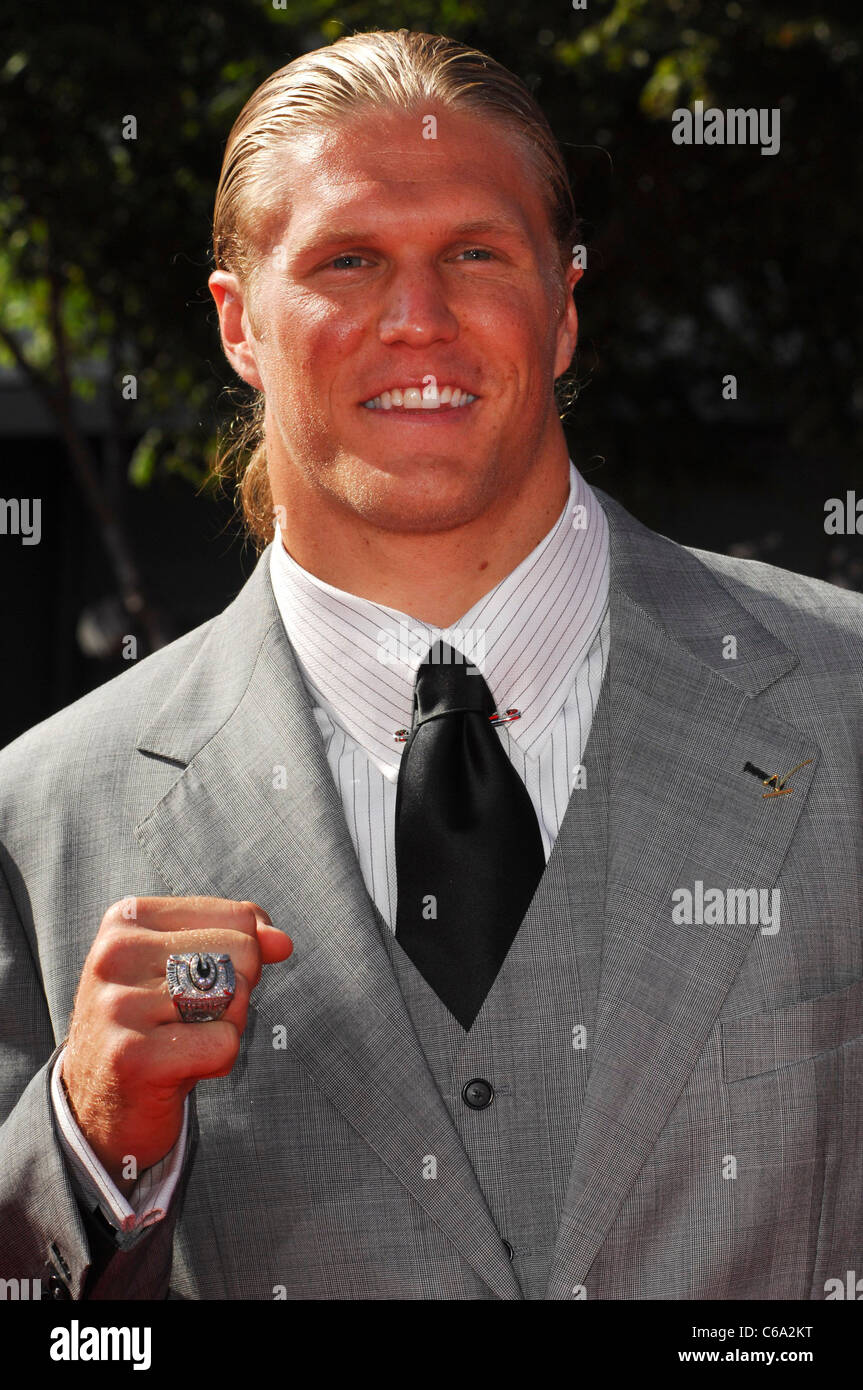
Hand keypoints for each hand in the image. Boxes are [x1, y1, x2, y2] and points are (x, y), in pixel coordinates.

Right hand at [62, 896, 292, 1192]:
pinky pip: (225, 1044)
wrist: (100, 1104)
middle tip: (189, 1021)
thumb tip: (282, 942)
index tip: (196, 986)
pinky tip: (178, 1071)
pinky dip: (217, 1062)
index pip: (237, 918)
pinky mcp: (132, 1056)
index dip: (240, 959)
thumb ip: (241, 940)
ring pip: (234, 998)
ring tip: (182, 1043)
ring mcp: (119, 1005)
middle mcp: (116, 954)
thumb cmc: (155, 1025)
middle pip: (241, 953)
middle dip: (236, 993)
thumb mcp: (190, 969)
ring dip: (226, 1028)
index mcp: (127, 920)